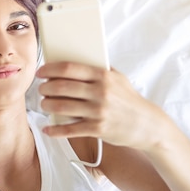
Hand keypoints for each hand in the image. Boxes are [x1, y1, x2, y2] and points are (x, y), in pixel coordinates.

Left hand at [36, 62, 166, 151]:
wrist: (148, 125)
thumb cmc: (128, 99)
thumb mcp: (118, 78)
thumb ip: (97, 69)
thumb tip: (71, 60)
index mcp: (103, 76)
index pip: (69, 68)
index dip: (50, 69)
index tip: (40, 72)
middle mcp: (100, 92)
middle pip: (61, 87)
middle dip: (45, 88)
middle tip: (41, 89)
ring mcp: (98, 111)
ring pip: (61, 107)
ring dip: (47, 105)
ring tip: (44, 104)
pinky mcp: (98, 129)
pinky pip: (70, 129)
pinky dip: (55, 130)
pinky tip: (47, 129)